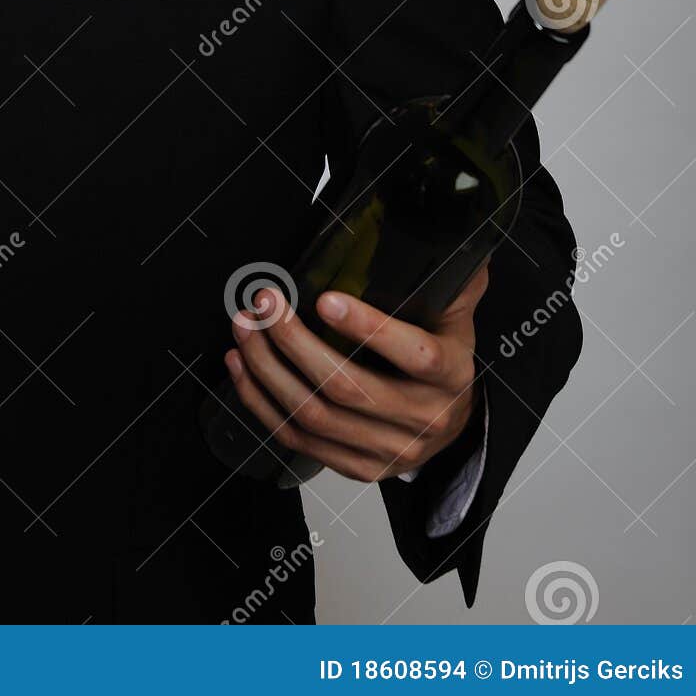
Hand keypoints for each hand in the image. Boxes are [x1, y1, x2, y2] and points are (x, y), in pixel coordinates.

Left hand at [223, 260, 489, 481]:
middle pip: (347, 387)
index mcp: (450, 374)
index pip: (414, 355)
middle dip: (294, 341)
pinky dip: (261, 402)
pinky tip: (241, 367)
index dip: (368, 328)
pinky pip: (299, 440)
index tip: (325, 299)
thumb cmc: (442, 358)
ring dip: (267, 370)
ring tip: (245, 328)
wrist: (452, 423)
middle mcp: (422, 419)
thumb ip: (451, 276)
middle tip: (264, 302)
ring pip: (314, 415)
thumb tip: (449, 227)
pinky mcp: (357, 468)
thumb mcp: (455, 315)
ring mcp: (388, 451)